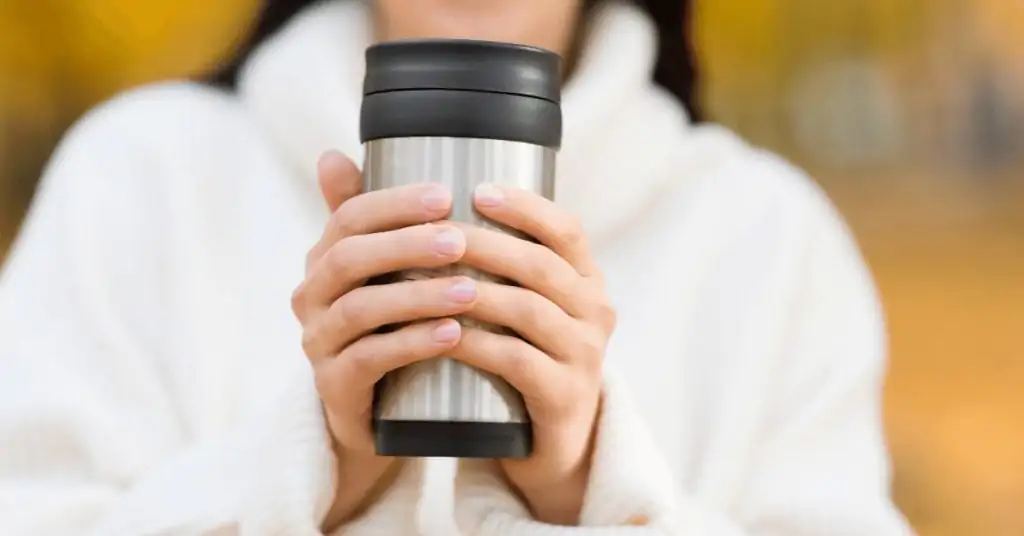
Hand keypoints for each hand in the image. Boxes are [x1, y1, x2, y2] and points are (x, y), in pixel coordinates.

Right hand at [291, 152, 475, 528]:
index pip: (350, 218)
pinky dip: (412, 343)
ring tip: (469, 288)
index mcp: (325, 260)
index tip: (447, 195)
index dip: (394, 203)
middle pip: (350, 259)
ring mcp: (319, 344)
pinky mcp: (334, 387)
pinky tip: (453, 334)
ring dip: (417, 295)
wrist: (381, 415)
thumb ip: (371, 220)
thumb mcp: (384, 272)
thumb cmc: (391, 327)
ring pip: (360, 310)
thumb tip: (333, 153)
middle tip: (460, 239)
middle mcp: (312, 297)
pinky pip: (368, 360)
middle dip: (406, 244)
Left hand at [447, 184, 615, 524]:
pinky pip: (517, 361)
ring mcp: (584, 355)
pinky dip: (477, 344)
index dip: (525, 207)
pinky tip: (442, 334)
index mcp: (586, 279)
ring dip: (473, 292)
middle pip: (540, 265)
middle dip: (484, 244)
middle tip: (432, 234)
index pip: (566, 229)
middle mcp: (595, 311)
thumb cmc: (516, 357)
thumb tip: (404, 198)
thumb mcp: (514, 305)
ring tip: (425, 280)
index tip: (476, 191)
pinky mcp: (564, 396)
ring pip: (527, 310)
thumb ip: (485, 259)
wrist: (545, 444)